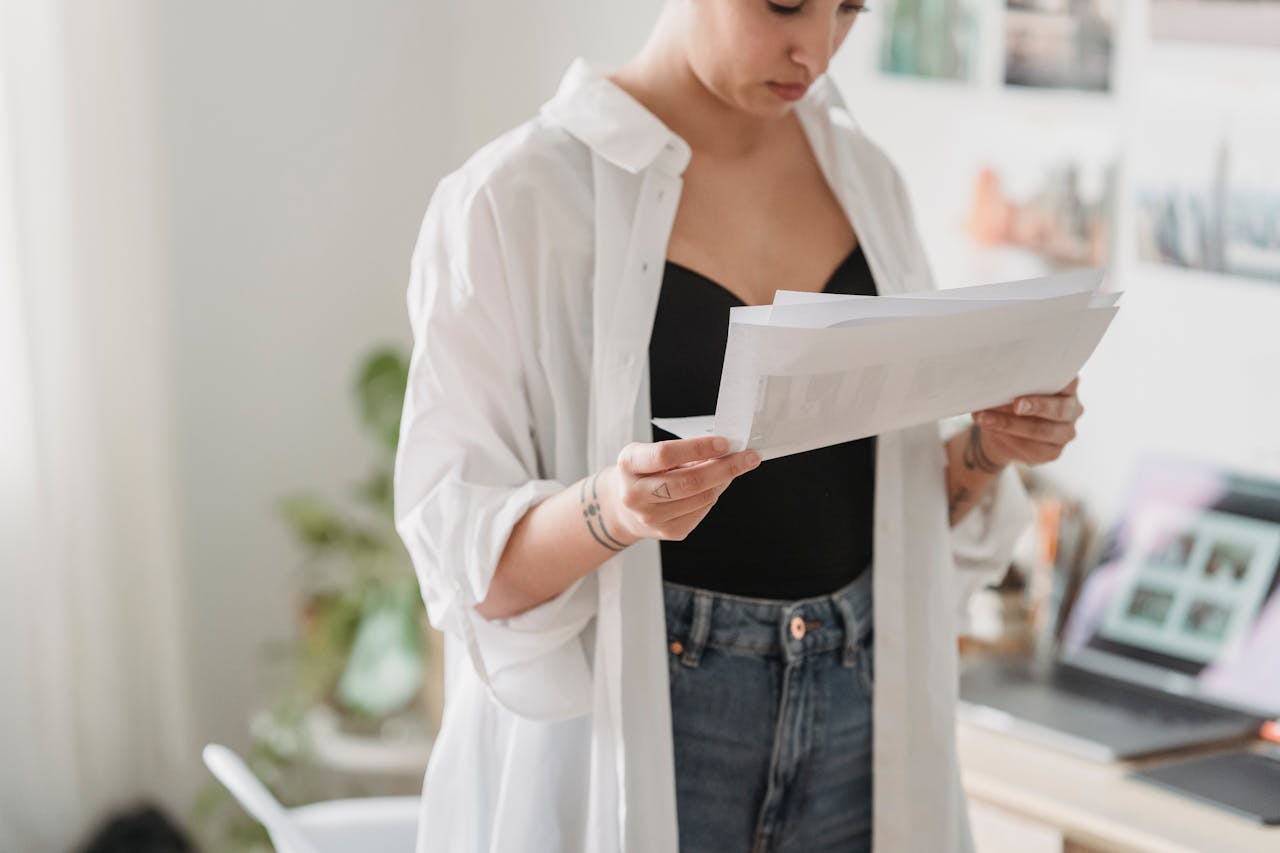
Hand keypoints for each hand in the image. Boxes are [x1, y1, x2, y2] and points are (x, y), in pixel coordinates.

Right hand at [603, 436, 760, 543]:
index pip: (665, 455)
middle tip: (749, 457)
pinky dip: (713, 495)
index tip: (726, 443)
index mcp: (629, 465)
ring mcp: (651, 517)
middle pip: (689, 482)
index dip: (699, 448)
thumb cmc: (643, 472)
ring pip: (701, 498)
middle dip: (725, 468)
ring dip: (723, 481)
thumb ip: (682, 451)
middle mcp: (635, 494)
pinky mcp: (668, 532)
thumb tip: (725, 450)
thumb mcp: (649, 452)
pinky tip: (713, 486)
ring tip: (730, 468)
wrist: (623, 507)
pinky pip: (702, 511)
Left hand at [971, 377, 1084, 467]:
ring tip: (985, 417)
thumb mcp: (1012, 389)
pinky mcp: (1053, 452)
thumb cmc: (1010, 400)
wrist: (1000, 431)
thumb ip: (1014, 385)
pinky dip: (1009, 438)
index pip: (1069, 382)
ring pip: (1041, 431)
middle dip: (1036, 405)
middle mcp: (1072, 410)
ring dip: (1010, 424)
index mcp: (1068, 388)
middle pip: (1059, 409)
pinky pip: (1032, 448)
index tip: (1036, 378)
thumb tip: (997, 381)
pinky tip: (993, 431)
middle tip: (1016, 404)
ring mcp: (1066, 433)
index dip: (1054, 381)